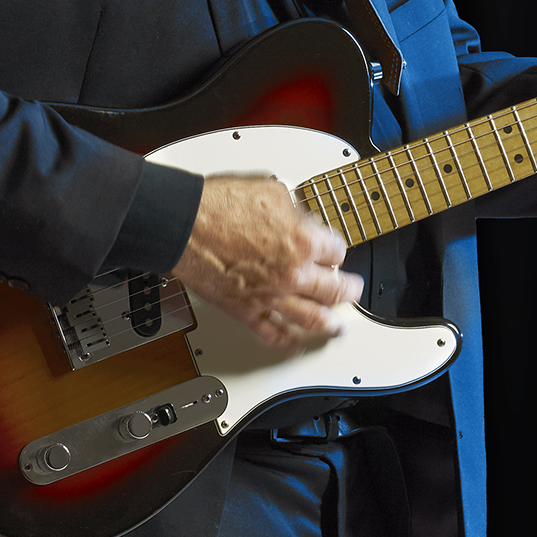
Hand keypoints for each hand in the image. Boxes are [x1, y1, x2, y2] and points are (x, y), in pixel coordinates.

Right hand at [169, 175, 362, 350]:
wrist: (183, 224)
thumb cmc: (219, 205)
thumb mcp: (271, 192)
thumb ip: (294, 210)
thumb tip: (299, 218)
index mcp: (304, 242)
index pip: (337, 251)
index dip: (336, 249)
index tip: (334, 250)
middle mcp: (293, 274)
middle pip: (335, 290)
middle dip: (348, 290)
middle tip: (353, 290)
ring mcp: (271, 297)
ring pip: (312, 319)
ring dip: (330, 324)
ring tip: (338, 326)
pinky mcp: (246, 311)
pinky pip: (273, 334)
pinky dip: (287, 343)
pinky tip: (295, 345)